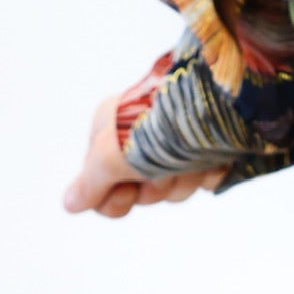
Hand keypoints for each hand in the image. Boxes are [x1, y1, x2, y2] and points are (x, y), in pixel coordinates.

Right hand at [62, 90, 225, 218]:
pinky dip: (212, 170)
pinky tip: (217, 152)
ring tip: (195, 152)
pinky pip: (207, 178)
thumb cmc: (162, 120)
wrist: (224, 90)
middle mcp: (142, 137)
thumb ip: (92, 180)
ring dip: (186, 176)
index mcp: (112, 130)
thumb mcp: (115, 151)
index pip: (100, 191)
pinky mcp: (211, 146)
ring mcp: (177, 142)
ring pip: (176, 189)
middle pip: (142, 193)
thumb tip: (69, 203)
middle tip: (165, 163)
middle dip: (157, 185)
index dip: (116, 198)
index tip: (129, 186)